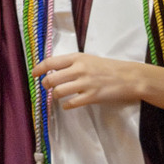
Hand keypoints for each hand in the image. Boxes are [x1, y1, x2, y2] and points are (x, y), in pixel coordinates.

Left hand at [32, 53, 149, 109]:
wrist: (129, 77)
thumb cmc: (108, 67)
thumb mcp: (89, 59)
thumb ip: (72, 64)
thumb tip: (53, 71)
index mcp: (77, 58)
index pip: (51, 62)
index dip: (39, 68)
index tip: (33, 73)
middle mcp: (79, 69)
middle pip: (51, 79)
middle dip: (46, 85)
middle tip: (48, 87)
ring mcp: (85, 83)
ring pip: (58, 91)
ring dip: (56, 95)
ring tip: (59, 95)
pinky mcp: (92, 96)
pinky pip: (71, 103)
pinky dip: (66, 105)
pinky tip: (68, 104)